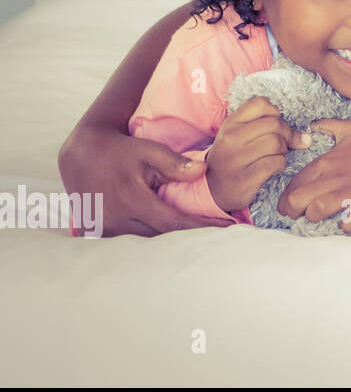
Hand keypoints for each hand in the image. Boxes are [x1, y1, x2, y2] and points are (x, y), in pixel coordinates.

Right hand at [58, 124, 234, 236]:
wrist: (82, 154)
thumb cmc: (120, 150)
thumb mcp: (147, 150)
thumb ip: (174, 163)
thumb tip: (203, 171)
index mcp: (132, 201)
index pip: (174, 223)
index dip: (201, 228)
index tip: (227, 228)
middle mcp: (118, 220)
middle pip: (163, 237)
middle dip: (191, 236)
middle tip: (220, 234)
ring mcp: (107, 229)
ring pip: (148, 240)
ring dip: (172, 239)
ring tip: (200, 236)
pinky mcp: (101, 231)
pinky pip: (132, 239)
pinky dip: (152, 237)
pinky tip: (171, 235)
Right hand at [208, 96, 310, 213]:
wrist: (214, 190)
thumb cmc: (233, 158)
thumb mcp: (240, 136)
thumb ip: (265, 125)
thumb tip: (305, 136)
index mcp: (230, 124)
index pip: (260, 103)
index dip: (275, 113)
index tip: (275, 125)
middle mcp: (231, 138)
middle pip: (274, 124)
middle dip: (286, 134)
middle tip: (284, 144)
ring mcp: (237, 159)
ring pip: (276, 143)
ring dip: (283, 151)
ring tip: (276, 156)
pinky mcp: (245, 178)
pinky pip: (275, 163)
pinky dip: (280, 165)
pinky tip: (272, 168)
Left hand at [278, 119, 350, 234]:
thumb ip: (328, 126)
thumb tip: (312, 125)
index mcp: (326, 162)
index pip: (293, 185)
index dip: (285, 199)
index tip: (289, 205)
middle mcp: (333, 178)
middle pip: (297, 200)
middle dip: (293, 211)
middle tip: (298, 214)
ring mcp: (349, 193)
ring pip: (316, 211)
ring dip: (315, 218)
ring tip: (320, 217)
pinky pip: (345, 224)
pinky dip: (343, 226)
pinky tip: (345, 221)